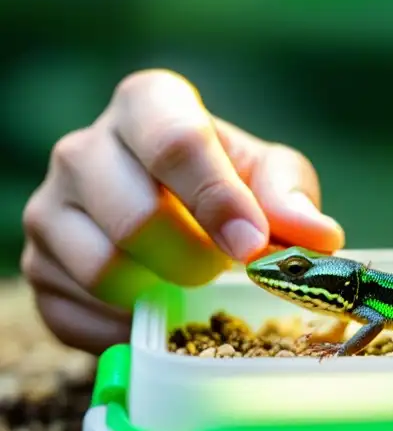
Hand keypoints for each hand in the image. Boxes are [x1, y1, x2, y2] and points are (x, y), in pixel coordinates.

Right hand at [21, 69, 343, 353]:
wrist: (173, 209)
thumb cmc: (227, 182)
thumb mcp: (269, 174)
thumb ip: (290, 197)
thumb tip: (319, 237)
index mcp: (146, 104)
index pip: (176, 142)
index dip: (218, 199)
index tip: (251, 244)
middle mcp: (82, 148)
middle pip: (136, 218)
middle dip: (196, 258)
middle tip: (224, 268)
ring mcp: (49, 208)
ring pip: (103, 270)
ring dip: (163, 292)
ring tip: (191, 282)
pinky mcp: (36, 267)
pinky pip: (79, 314)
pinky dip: (131, 326)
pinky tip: (158, 306)